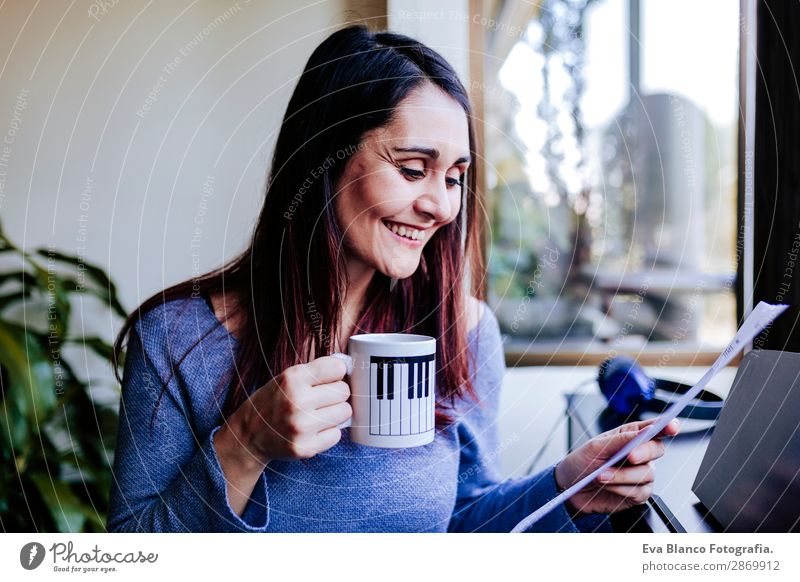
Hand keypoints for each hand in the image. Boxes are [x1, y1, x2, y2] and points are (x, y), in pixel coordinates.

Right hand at [219, 355, 351, 469]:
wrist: (248, 435)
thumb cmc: (272, 402)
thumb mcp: (286, 378)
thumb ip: (316, 371)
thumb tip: (348, 366)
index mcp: (292, 378)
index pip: (337, 368)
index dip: (336, 373)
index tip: (329, 379)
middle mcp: (297, 401)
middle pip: (344, 391)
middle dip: (336, 394)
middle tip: (321, 399)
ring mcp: (302, 426)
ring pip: (345, 412)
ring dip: (335, 413)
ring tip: (318, 414)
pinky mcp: (306, 448)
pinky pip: (337, 434)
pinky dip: (329, 432)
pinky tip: (314, 430)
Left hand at [554, 417, 680, 516]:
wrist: (570, 487)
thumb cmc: (581, 462)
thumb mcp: (596, 446)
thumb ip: (621, 440)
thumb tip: (644, 432)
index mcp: (629, 436)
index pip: (654, 428)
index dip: (666, 426)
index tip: (671, 426)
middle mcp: (638, 454)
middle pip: (657, 449)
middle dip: (644, 452)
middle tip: (630, 456)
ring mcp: (639, 474)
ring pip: (647, 473)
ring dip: (623, 475)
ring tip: (602, 475)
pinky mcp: (637, 493)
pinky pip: (640, 491)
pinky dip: (621, 488)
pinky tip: (608, 485)